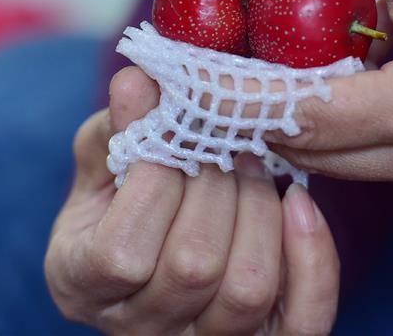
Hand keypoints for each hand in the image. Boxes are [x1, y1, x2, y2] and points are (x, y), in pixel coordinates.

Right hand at [44, 67, 339, 334]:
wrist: (155, 245)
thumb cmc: (121, 198)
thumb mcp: (104, 160)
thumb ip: (119, 128)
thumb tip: (138, 81)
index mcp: (81, 283)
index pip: (121, 253)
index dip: (157, 181)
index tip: (176, 129)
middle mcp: (138, 327)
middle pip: (194, 266)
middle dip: (218, 183)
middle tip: (225, 141)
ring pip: (248, 289)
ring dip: (261, 209)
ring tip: (255, 166)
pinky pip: (304, 317)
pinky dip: (312, 257)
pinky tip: (300, 203)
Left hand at [228, 0, 392, 218]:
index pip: (303, 120)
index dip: (238, 97)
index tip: (191, 76)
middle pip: (320, 153)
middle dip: (269, 112)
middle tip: (232, 67)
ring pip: (354, 166)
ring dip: (320, 123)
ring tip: (305, 68)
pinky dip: (367, 137)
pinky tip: (372, 92)